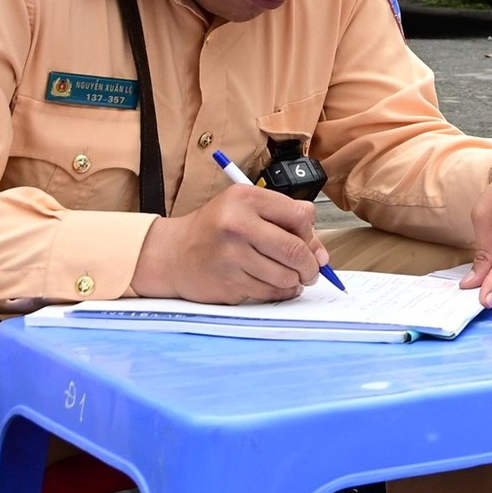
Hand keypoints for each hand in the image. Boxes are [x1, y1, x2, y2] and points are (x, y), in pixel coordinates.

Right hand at [132, 185, 325, 303]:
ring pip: (285, 276)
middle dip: (311, 266)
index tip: (312, 245)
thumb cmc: (215, 229)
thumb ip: (284, 222)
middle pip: (295, 250)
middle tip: (313, 271)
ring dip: (295, 281)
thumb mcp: (245, 209)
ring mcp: (231, 257)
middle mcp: (238, 225)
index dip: (312, 234)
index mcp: (246, 199)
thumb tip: (321, 254)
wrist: (171, 254)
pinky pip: (268, 292)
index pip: (301, 216)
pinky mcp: (228, 283)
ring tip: (291, 278)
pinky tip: (275, 286)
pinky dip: (280, 292)